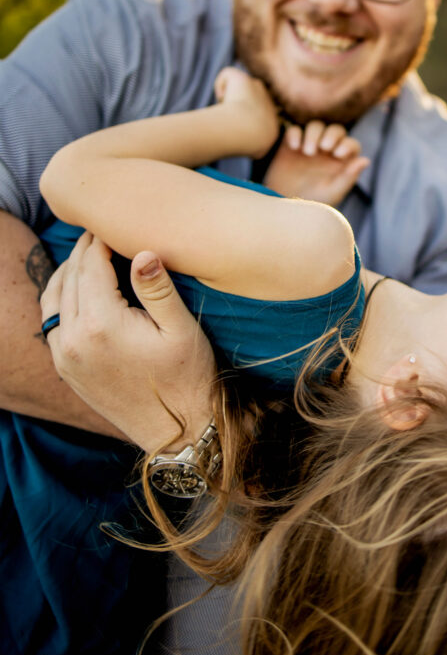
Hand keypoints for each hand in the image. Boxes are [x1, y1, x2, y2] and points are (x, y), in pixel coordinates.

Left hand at [41, 233, 215, 451]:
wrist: (177, 431)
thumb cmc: (187, 377)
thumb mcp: (180, 329)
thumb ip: (157, 288)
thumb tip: (142, 251)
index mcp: (101, 325)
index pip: (91, 264)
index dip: (102, 239)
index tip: (115, 223)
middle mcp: (73, 340)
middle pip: (70, 277)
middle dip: (85, 250)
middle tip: (103, 231)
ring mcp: (64, 357)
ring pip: (53, 297)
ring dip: (69, 271)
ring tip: (90, 254)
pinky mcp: (65, 369)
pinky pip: (51, 322)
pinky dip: (60, 297)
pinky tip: (79, 288)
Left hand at [214, 66, 279, 157]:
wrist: (247, 130)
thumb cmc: (251, 142)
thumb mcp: (261, 150)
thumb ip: (257, 145)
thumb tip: (252, 144)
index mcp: (273, 116)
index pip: (259, 113)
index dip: (247, 119)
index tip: (239, 129)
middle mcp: (267, 98)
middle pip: (250, 98)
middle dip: (240, 106)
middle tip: (231, 120)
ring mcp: (256, 85)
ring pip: (238, 86)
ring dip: (230, 97)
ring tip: (225, 111)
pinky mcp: (242, 78)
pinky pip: (228, 75)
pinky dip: (221, 85)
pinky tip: (220, 98)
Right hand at [264, 121, 369, 205]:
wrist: (286, 205)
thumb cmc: (314, 201)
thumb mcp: (333, 191)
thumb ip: (349, 176)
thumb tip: (366, 160)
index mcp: (342, 160)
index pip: (351, 144)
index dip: (347, 145)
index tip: (338, 154)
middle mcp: (328, 149)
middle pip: (335, 130)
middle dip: (331, 135)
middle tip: (324, 148)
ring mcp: (310, 144)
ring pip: (316, 126)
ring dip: (313, 135)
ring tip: (308, 152)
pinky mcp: (291, 144)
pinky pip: (295, 130)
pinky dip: (295, 134)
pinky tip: (294, 147)